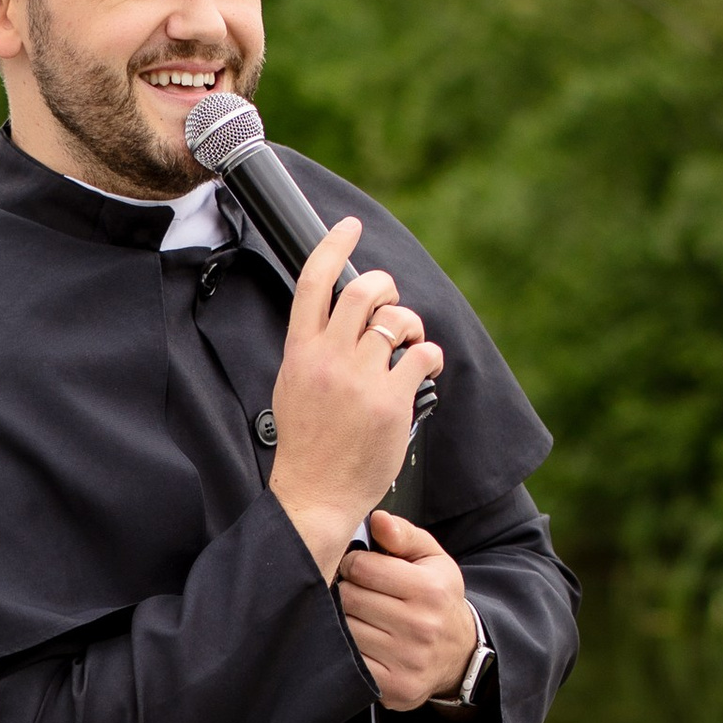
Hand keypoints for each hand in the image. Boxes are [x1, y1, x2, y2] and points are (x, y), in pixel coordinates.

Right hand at [266, 220, 442, 579]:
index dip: (334, 246)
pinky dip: (428, 357)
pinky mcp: (390, 401)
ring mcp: (360, 379)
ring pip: (397, 320)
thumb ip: (314, 349)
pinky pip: (422, 355)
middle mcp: (329, 359)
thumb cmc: (307, 446)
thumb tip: (343, 319)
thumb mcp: (293, 386)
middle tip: (390, 305)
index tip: (349, 227)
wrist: (314, 495)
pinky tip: (422, 371)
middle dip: (386, 288)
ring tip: (407, 345)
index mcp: (300, 353)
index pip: (313, 282)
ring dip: (409, 325)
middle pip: (363, 291)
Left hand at [337, 513, 478, 710]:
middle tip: (361, 594)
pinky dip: (349, 651)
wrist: (459, 653)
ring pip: (344, 630)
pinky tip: (363, 643)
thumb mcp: (431, 560)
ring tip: (362, 617)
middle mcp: (420, 626)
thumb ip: (403, 535)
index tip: (362, 570)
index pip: (361, 567)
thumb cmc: (436, 598)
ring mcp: (407, 660)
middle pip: (349, 598)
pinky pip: (350, 662)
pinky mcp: (395, 687)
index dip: (355, 564)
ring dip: (345, 621)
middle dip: (349, 591)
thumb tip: (377, 519)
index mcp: (430, 589)